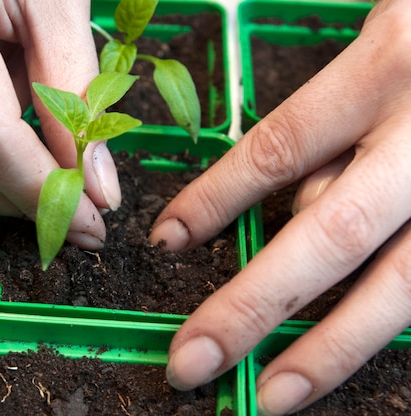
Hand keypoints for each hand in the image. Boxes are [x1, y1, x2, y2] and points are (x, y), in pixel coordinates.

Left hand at [149, 1, 410, 413]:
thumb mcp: (378, 48)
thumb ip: (334, 130)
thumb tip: (290, 211)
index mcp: (387, 67)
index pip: (278, 148)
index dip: (215, 201)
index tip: (166, 240)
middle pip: (329, 237)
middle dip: (254, 306)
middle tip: (192, 361)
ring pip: (398, 283)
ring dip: (329, 348)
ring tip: (272, 395)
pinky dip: (383, 317)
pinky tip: (340, 349)